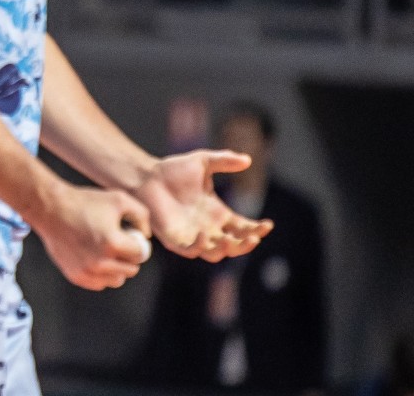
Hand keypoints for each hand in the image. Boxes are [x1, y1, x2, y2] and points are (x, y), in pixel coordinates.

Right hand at [32, 182, 152, 290]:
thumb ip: (141, 216)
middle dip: (128, 256)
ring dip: (117, 267)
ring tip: (104, 250)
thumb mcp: (118, 199)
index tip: (128, 235)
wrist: (50, 208)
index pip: (141, 254)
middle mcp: (101, 262)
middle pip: (132, 269)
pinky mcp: (76, 276)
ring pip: (118, 279)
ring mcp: (88, 271)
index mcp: (113, 243)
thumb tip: (145, 235)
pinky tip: (93, 256)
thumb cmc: (83, 202)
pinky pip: (100, 283)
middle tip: (115, 241)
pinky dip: (101, 273)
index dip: (137, 243)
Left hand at [133, 150, 271, 261]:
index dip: (257, 229)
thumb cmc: (173, 170)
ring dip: (226, 250)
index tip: (267, 225)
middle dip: (247, 244)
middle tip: (255, 237)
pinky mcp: (175, 240)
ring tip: (231, 240)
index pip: (243, 228)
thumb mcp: (203, 162)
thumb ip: (224, 160)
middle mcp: (208, 228)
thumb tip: (248, 159)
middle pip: (234, 245)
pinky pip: (190, 250)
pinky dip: (199, 247)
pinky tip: (203, 236)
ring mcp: (192, 236)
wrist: (145, 176)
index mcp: (218, 214)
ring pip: (216, 253)